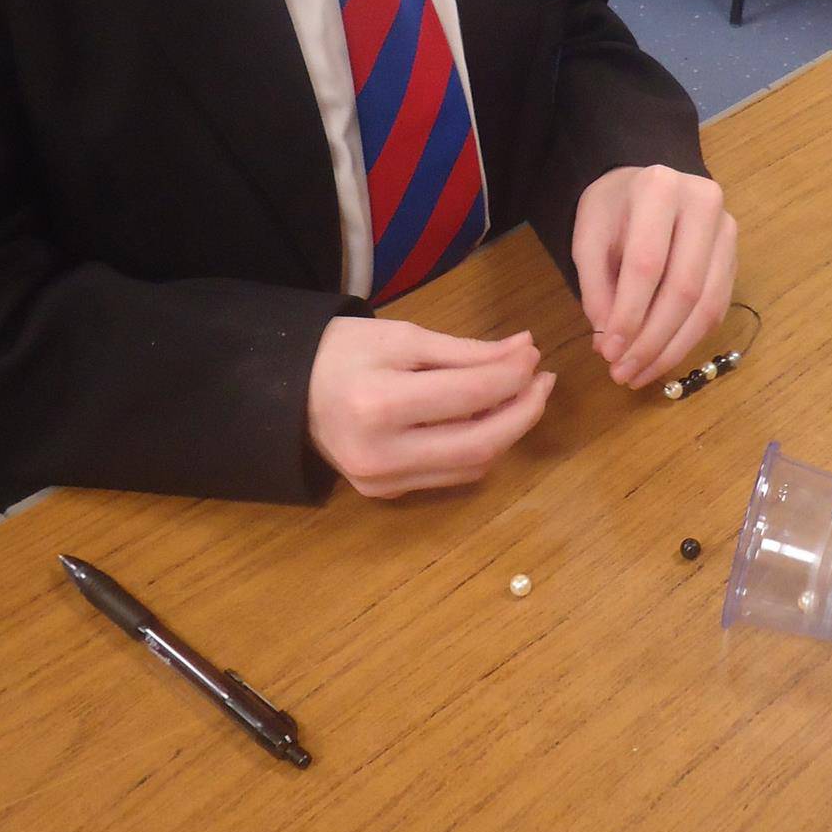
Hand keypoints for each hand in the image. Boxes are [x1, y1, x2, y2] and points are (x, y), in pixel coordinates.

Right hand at [307, 319, 554, 497]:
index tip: (534, 352)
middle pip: (479, 444)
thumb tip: (524, 350)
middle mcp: (382, 454)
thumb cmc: (343, 352)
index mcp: (380, 403)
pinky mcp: (386, 494)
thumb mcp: (402, 337)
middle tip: (544, 380)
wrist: (287, 393)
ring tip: (524, 395)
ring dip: (508, 432)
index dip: (512, 375)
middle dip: (523, 411)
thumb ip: (465, 351)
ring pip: (471, 467)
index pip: (469, 395)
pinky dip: (480, 448)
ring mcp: (383, 482)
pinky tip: (490, 418)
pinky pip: (450, 476)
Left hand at [572, 165, 735, 388]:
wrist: (646, 187)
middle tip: (623, 372)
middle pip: (683, 288)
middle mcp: (704, 203)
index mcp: (659, 188)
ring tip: (638, 375)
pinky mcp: (735, 257)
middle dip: (651, 340)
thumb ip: (595, 288)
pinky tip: (660, 359)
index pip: (647, 263)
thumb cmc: (613, 211)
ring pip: (707, 305)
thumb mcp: (588, 239)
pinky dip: (688, 341)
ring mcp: (727, 230)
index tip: (608, 352)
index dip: (629, 313)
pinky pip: (717, 309)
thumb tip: (609, 344)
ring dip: (672, 349)